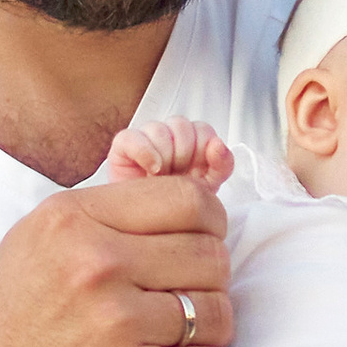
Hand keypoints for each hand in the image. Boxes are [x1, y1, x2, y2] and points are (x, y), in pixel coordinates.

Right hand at [0, 167, 232, 346]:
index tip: (199, 246)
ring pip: (219, 312)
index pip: (190, 199)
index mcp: (72, 220)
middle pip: (212, 255)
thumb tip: (183, 197)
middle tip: (181, 304)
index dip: (209, 225)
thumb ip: (102, 216)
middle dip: (208, 282)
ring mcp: (116, 323)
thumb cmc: (10, 333)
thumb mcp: (34, 246)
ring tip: (173, 343)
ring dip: (208, 333)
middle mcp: (94, 264)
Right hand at [104, 114, 233, 190]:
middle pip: (181, 125)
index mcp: (192, 140)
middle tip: (178, 177)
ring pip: (159, 130)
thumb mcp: (208, 187)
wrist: (149, 221)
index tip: (197, 172)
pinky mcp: (124, 144)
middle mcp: (169, 134)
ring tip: (163, 178)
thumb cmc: (177, 202)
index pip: (203, 129)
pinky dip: (145, 153)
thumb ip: (222, 165)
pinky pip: (132, 137)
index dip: (203, 151)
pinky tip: (152, 171)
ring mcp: (146, 137)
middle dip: (184, 155)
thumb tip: (218, 145)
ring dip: (165, 157)